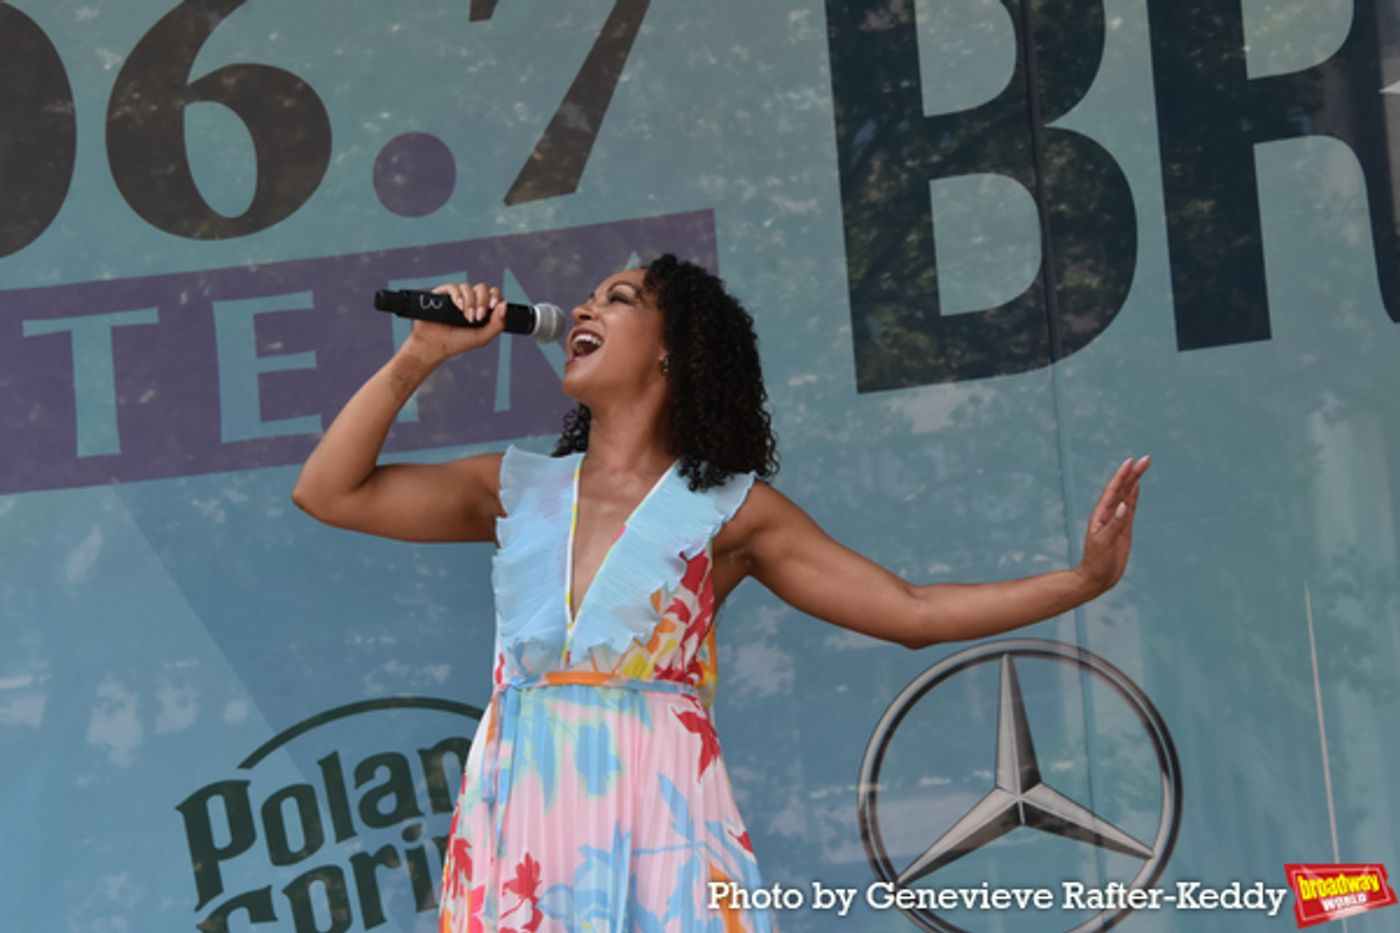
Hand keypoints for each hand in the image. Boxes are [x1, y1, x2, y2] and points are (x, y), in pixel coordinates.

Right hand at [401, 281, 507, 362]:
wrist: (434, 345)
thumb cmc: (458, 342)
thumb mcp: (482, 337)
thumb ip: (497, 324)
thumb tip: (504, 305)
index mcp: (481, 308)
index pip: (493, 294)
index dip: (496, 296)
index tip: (494, 305)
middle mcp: (470, 300)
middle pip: (482, 288)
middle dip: (483, 301)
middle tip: (478, 316)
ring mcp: (456, 296)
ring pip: (468, 287)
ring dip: (470, 302)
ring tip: (467, 317)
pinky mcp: (442, 295)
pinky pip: (453, 287)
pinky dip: (458, 296)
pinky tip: (458, 306)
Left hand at [1074, 455, 1149, 595]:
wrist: (1097, 577)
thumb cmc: (1097, 562)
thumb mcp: (1104, 543)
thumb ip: (1115, 524)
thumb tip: (1124, 506)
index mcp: (1101, 515)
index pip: (1113, 491)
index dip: (1122, 476)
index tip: (1131, 461)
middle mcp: (1108, 514)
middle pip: (1122, 489)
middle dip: (1133, 473)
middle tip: (1146, 459)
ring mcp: (1117, 520)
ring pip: (1127, 495)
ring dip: (1134, 480)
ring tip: (1143, 466)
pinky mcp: (1124, 528)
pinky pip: (1130, 507)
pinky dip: (1134, 496)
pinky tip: (1137, 487)